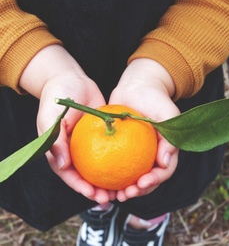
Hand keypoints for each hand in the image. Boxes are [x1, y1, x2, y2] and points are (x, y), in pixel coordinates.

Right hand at [19, 45, 115, 203]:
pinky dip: (118, 158)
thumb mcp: (51, 118)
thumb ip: (54, 141)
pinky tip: (130, 165)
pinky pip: (110, 148)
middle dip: (97, 189)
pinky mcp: (101, 134)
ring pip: (101, 165)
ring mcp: (89, 143)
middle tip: (111, 197)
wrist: (71, 79)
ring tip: (123, 187)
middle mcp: (75, 150)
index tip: (94, 195)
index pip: (69, 175)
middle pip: (86, 175)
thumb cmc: (56, 97)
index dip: (80, 187)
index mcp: (60, 150)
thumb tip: (63, 166)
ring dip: (110, 178)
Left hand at [109, 58, 179, 201]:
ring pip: (130, 175)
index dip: (154, 181)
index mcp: (164, 149)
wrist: (137, 86)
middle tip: (124, 194)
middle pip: (146, 180)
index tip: (140, 184)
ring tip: (111, 194)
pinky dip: (109, 172)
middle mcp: (150, 154)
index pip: (163, 172)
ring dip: (122, 188)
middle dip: (137, 191)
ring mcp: (135, 151)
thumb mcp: (168, 113)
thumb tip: (165, 163)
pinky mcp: (120, 146)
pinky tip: (99, 178)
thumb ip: (169, 138)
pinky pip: (114, 162)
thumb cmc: (155, 97)